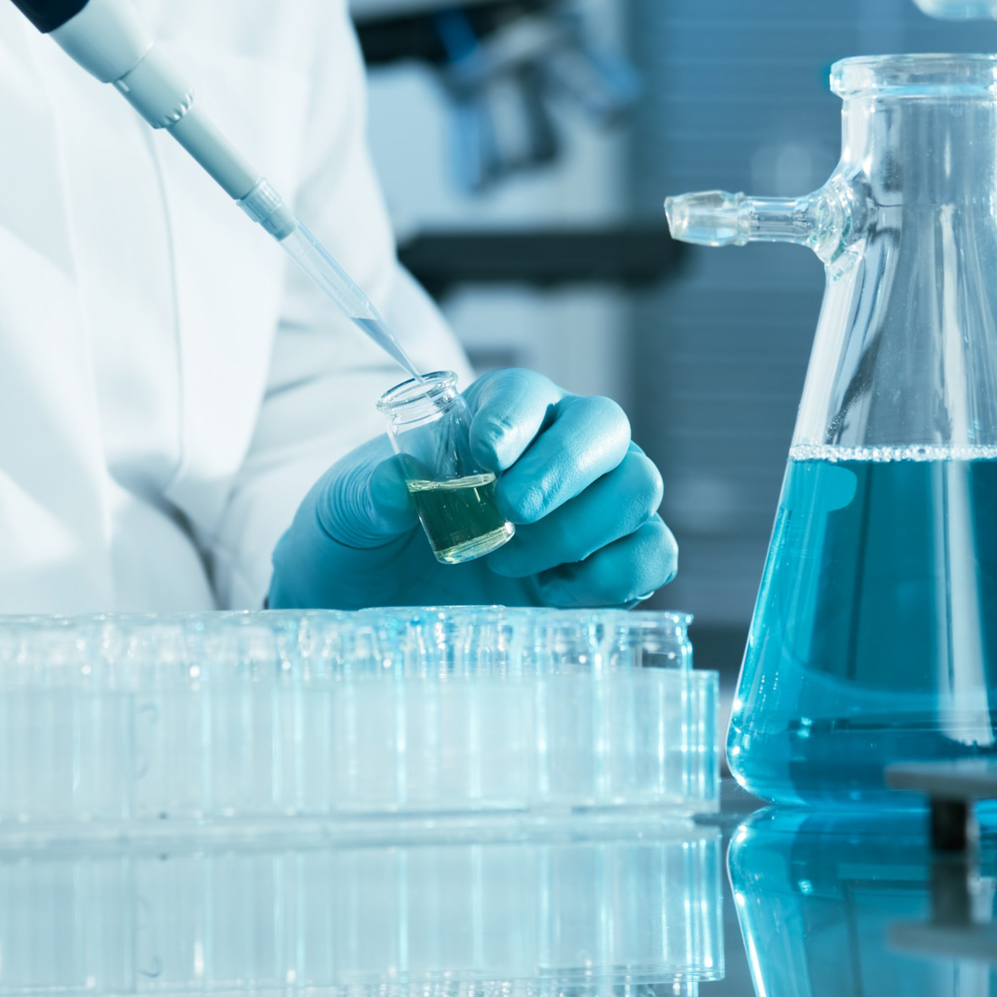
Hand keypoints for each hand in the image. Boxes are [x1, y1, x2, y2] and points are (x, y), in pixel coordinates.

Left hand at [268, 370, 674, 609]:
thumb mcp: (343, 513)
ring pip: (637, 486)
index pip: (526, 391)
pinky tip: (554, 593)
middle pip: (603, 427)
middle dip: (565, 468)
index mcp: (490, 417)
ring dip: (583, 527)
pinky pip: (653, 553)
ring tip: (512, 562)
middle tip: (511, 513)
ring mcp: (586, 509)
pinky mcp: (604, 567)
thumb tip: (398, 484)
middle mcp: (552, 450)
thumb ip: (368, 494)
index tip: (484, 456)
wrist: (372, 605)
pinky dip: (618, 574)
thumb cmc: (362, 538)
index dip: (516, 417)